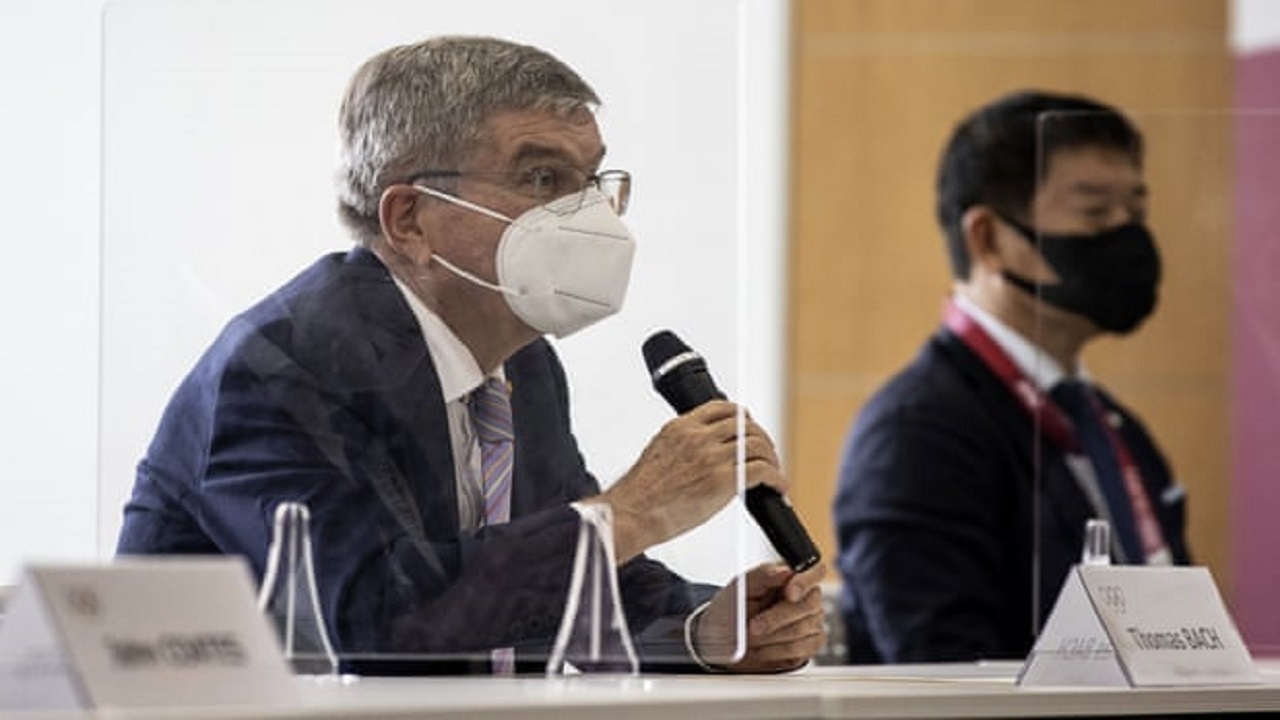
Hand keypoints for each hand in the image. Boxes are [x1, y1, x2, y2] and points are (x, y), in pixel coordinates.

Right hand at [596, 401, 786, 561]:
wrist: (630, 514)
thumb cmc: (640, 494)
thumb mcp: (659, 452)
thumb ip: (683, 445)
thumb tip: (702, 454)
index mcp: (681, 427)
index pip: (722, 407)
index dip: (742, 417)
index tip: (749, 427)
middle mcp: (698, 437)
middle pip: (745, 424)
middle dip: (761, 438)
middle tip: (766, 453)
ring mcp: (712, 457)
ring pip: (758, 444)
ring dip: (772, 458)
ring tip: (774, 471)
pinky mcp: (723, 481)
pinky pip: (762, 471)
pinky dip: (776, 478)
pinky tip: (778, 487)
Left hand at [693, 562, 826, 672]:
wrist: (731, 634)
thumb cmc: (740, 604)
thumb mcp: (744, 585)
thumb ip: (764, 575)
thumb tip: (785, 571)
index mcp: (795, 575)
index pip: (816, 570)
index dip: (805, 582)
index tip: (789, 593)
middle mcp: (809, 596)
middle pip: (808, 605)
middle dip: (776, 618)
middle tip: (753, 626)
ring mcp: (814, 620)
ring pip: (801, 629)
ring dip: (770, 636)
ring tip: (750, 638)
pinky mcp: (812, 643)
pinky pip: (800, 649)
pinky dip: (775, 650)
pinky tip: (761, 649)